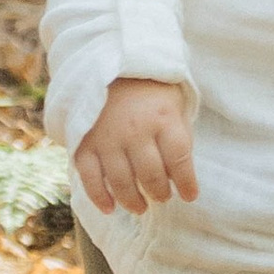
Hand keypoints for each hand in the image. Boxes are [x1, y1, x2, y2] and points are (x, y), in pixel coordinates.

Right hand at [76, 77, 197, 214]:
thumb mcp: (174, 104)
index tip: (190, 196)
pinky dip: (100, 198)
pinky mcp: (84, 144)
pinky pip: (90, 179)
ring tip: (141, 206)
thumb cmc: (150, 90)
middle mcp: (135, 130)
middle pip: (151, 174)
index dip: (186, 182)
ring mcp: (107, 139)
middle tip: (162, 198)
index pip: (179, 159)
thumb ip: (177, 135)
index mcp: (163, 118)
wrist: (111, 66)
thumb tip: (179, 174)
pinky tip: (110, 208)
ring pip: (122, 182)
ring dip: (133, 200)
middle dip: (160, 193)